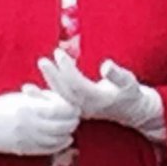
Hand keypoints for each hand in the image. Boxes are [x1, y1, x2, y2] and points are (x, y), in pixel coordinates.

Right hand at [0, 86, 78, 154]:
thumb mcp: (20, 98)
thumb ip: (41, 100)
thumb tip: (62, 100)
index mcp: (29, 108)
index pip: (60, 110)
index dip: (71, 108)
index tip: (75, 106)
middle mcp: (30, 125)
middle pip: (62, 126)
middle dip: (72, 121)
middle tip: (76, 116)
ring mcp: (27, 139)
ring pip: (58, 139)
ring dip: (67, 133)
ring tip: (71, 127)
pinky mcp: (24, 150)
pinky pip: (48, 150)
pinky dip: (59, 145)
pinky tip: (65, 140)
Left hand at [38, 49, 165, 138]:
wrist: (134, 112)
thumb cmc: (132, 93)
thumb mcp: (129, 82)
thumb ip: (117, 75)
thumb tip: (106, 66)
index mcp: (96, 98)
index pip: (76, 83)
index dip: (66, 68)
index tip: (59, 53)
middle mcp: (85, 107)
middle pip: (64, 92)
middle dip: (52, 76)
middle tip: (42, 61)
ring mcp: (80, 111)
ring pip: (59, 99)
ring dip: (46, 88)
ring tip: (33, 78)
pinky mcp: (78, 110)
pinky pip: (58, 104)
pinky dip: (45, 98)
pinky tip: (32, 91)